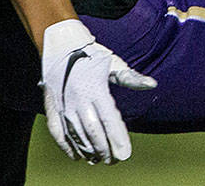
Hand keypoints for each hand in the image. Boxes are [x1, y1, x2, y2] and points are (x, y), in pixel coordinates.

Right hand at [40, 18, 155, 164]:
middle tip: (113, 160)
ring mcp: (63, 102)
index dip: (117, 139)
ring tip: (97, 159)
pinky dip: (66, 146)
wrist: (60, 43)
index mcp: (95, 87)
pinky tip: (76, 155)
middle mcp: (78, 96)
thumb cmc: (92, 54)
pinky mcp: (51, 105)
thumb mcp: (113, 63)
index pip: (109, 119)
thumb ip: (131, 78)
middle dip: (104, 149)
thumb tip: (152, 84)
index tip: (125, 154)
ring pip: (75, 134)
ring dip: (87, 150)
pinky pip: (57, 130)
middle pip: (92, 131)